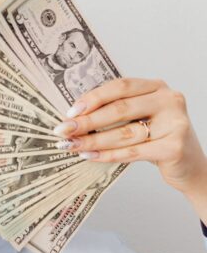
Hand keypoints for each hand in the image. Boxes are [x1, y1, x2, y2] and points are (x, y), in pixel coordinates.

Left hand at [54, 78, 206, 198]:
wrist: (189, 166)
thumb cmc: (157, 138)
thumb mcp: (140, 117)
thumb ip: (115, 111)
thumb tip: (74, 116)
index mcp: (156, 87)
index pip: (119, 86)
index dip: (92, 98)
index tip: (70, 112)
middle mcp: (168, 100)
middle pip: (119, 109)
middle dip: (86, 121)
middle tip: (63, 130)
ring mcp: (174, 123)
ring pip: (123, 133)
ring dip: (92, 140)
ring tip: (71, 145)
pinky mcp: (174, 147)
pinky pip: (132, 152)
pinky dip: (107, 154)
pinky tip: (89, 155)